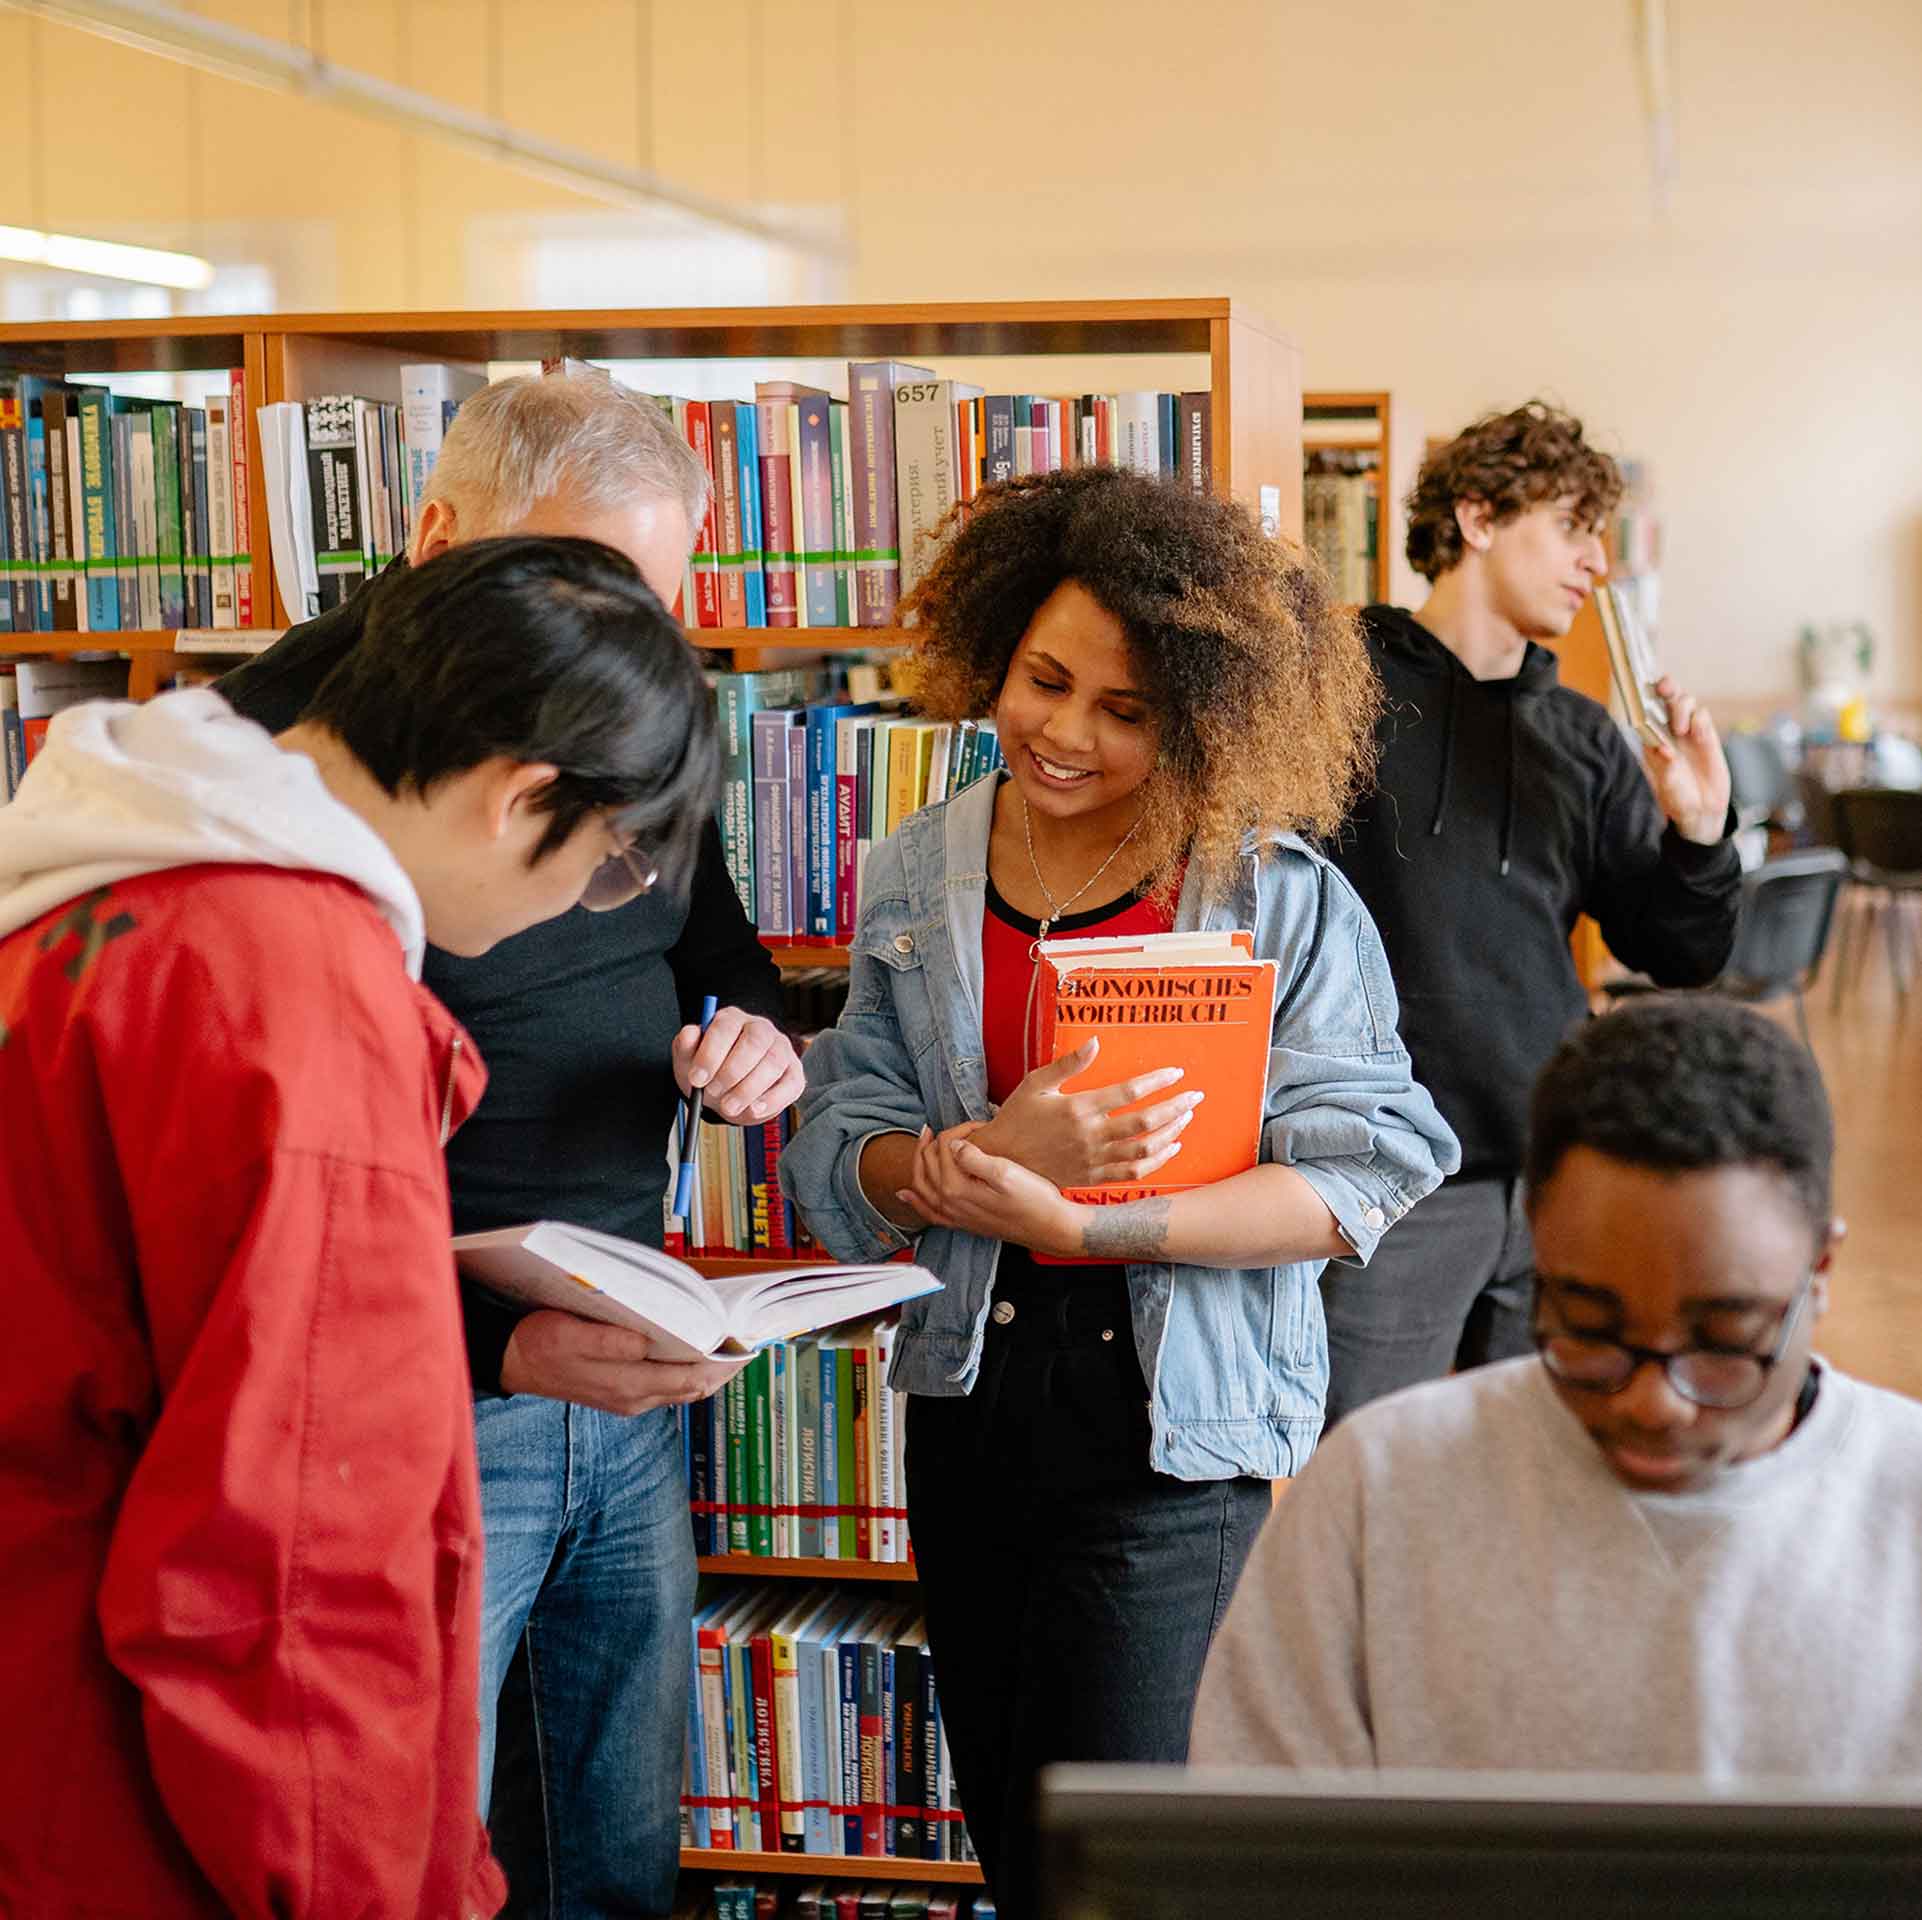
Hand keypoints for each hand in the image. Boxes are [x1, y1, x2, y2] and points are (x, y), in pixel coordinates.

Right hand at [499, 1310, 746, 1414]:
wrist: (512, 1361)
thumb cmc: (541, 1342)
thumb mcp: (572, 1334)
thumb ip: (611, 1342)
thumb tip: (648, 1342)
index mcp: (629, 1384)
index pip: (693, 1379)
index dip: (723, 1364)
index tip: (749, 1346)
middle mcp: (635, 1398)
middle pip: (695, 1387)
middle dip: (724, 1367)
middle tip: (749, 1341)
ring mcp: (630, 1399)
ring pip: (683, 1388)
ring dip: (706, 1369)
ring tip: (728, 1343)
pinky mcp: (622, 1393)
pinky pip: (667, 1385)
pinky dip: (686, 1370)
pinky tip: (692, 1349)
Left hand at [672, 1007, 805, 1122]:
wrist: (726, 1091)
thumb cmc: (709, 1070)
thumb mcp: (689, 1060)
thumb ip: (686, 1046)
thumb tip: (690, 1032)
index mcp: (732, 1019)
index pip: (725, 1026)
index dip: (710, 1053)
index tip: (697, 1079)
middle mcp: (761, 1028)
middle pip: (754, 1042)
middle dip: (731, 1072)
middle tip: (712, 1093)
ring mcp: (781, 1049)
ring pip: (773, 1063)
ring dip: (748, 1089)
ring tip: (728, 1107)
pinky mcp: (794, 1073)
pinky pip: (790, 1085)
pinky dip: (772, 1100)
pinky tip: (753, 1110)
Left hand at [896, 1128, 1083, 1255]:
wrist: (1050, 1228)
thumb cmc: (1034, 1200)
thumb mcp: (1006, 1172)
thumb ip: (973, 1157)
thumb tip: (952, 1144)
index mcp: (957, 1188)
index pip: (944, 1147)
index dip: (959, 1130)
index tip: (978, 1126)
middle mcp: (949, 1204)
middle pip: (927, 1163)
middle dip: (936, 1141)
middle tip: (949, 1128)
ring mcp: (954, 1215)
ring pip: (921, 1185)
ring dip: (919, 1161)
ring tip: (924, 1143)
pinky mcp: (962, 1223)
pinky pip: (927, 1211)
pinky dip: (914, 1200)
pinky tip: (906, 1193)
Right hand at [970, 1036, 1202, 1187]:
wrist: (1003, 1158)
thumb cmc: (1019, 1116)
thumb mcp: (1036, 1083)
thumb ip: (1068, 1063)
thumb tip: (1095, 1041)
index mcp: (1078, 1108)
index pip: (1128, 1092)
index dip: (1156, 1081)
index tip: (1176, 1073)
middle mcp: (1090, 1135)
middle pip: (1145, 1121)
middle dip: (1175, 1107)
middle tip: (1195, 1096)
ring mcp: (1093, 1159)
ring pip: (1144, 1148)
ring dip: (1171, 1132)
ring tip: (1186, 1117)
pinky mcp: (1093, 1177)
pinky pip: (1133, 1173)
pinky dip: (1157, 1161)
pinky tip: (1171, 1147)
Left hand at [1643, 676, 1731, 845]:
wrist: (1701, 810)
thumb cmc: (1676, 798)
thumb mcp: (1668, 786)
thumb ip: (1666, 768)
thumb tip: (1664, 749)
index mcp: (1649, 738)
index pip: (1644, 710)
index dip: (1642, 695)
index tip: (1639, 685)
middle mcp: (1667, 730)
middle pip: (1666, 698)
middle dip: (1665, 687)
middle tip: (1663, 687)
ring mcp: (1688, 731)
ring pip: (1685, 701)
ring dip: (1681, 707)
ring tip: (1679, 729)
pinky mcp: (1707, 736)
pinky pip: (1702, 716)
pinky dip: (1699, 718)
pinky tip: (1697, 731)